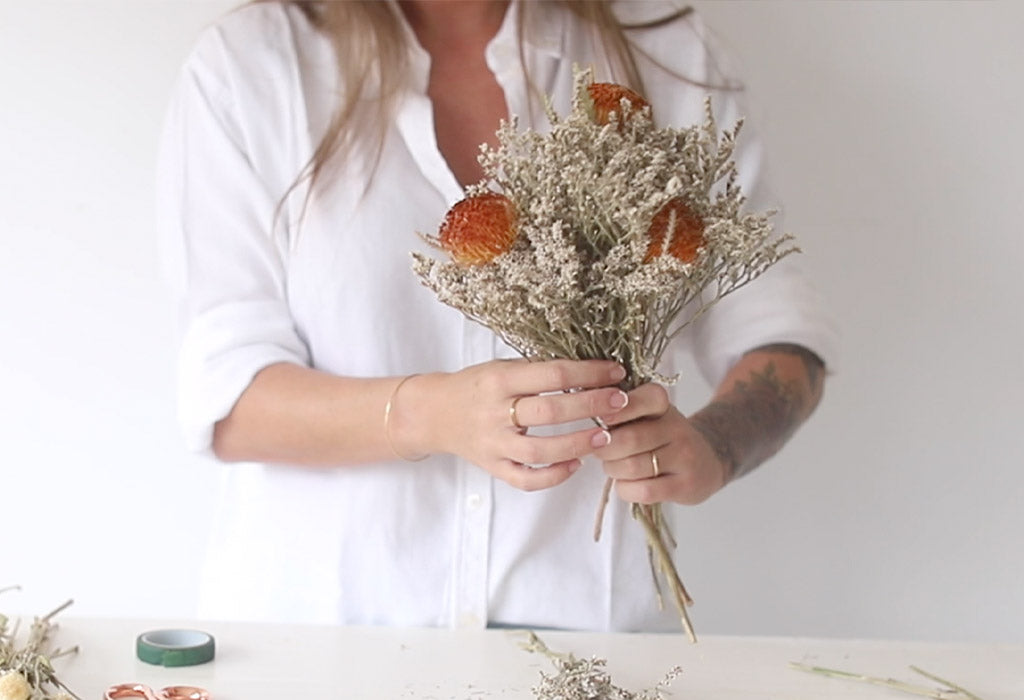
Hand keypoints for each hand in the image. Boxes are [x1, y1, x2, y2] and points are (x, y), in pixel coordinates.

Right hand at [414, 359, 629, 490]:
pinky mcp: (493, 467)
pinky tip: (575, 464)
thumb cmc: (476, 385)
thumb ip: (538, 370)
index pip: (553, 374)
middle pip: (551, 411)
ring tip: (606, 435)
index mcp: (499, 379)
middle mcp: (495, 412)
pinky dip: (553, 475)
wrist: (433, 413)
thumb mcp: (502, 367)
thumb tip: (591, 369)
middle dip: (592, 405)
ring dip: (578, 443)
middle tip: (621, 401)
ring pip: (541, 450)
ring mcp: (494, 443)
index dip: (589, 374)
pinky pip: (525, 479)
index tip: (615, 372)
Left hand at [593, 383, 729, 504]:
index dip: (615, 411)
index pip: (640, 400)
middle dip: (604, 449)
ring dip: (613, 470)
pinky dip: (626, 489)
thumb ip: (617, 408)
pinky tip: (627, 484)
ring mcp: (684, 457)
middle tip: (599, 450)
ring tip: (614, 467)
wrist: (708, 460)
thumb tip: (580, 404)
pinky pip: (644, 491)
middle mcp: (676, 427)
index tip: (601, 420)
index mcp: (662, 404)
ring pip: (633, 467)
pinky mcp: (686, 485)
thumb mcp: (646, 413)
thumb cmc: (662, 435)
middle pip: (629, 439)